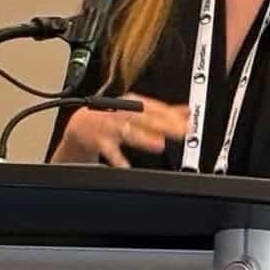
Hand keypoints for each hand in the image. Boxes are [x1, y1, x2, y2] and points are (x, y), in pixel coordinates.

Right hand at [53, 93, 188, 167]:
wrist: (80, 126)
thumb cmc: (112, 117)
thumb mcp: (137, 110)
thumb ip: (163, 112)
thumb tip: (187, 111)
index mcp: (132, 103)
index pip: (155, 107)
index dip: (172, 115)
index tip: (188, 123)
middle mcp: (121, 112)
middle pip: (145, 118)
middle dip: (164, 125)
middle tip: (180, 132)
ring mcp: (110, 127)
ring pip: (128, 131)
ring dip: (143, 138)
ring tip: (159, 145)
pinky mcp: (99, 141)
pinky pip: (109, 151)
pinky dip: (117, 159)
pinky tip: (125, 166)